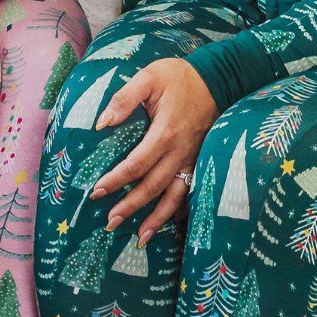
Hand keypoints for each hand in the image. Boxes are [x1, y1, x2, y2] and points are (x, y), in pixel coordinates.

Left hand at [90, 58, 219, 244]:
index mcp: (164, 134)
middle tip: (109, 223)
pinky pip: (190, 191)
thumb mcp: (149, 77)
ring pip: (173, 196)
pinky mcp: (200, 161)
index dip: (115, 181)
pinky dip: (179, 210)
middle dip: (130, 207)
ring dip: (155, 219)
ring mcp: (193, 160)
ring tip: (139, 238)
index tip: (96, 192)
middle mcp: (180, 153)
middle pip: (152, 187)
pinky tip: (168, 223)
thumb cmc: (180, 77)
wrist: (220, 79)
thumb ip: (124, 99)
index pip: (135, 165)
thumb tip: (101, 123)